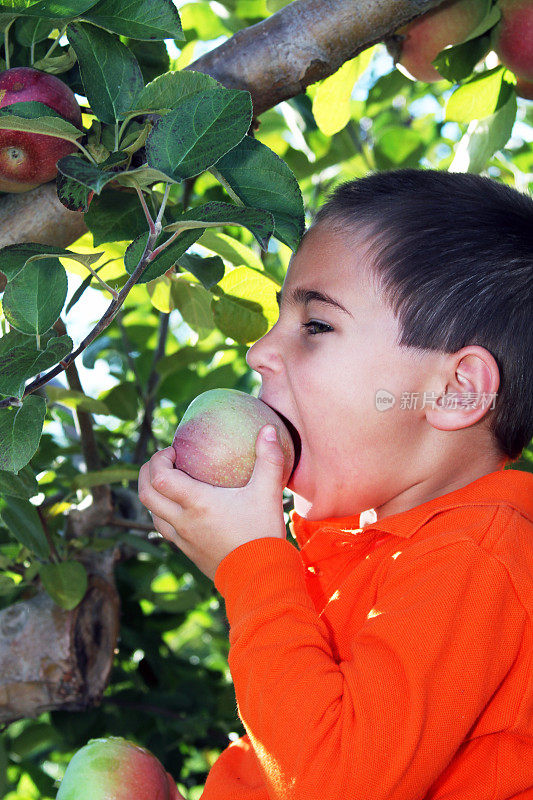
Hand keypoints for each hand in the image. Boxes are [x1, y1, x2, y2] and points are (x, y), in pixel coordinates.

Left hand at [138, 425, 287, 580]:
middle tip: (162, 461)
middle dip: (146, 473)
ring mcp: (183, 539)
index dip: (158, 460)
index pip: (160, 477)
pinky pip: (165, 530)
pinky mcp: (188, 553)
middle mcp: (183, 521)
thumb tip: (269, 428)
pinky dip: (163, 514)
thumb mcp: (268, 493)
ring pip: (152, 514)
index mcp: (197, 503)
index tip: (172, 451)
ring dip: (153, 495)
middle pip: (147, 494)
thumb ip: (269, 459)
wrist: (260, 578)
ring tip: (167, 483)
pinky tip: (179, 510)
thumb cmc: (262, 533)